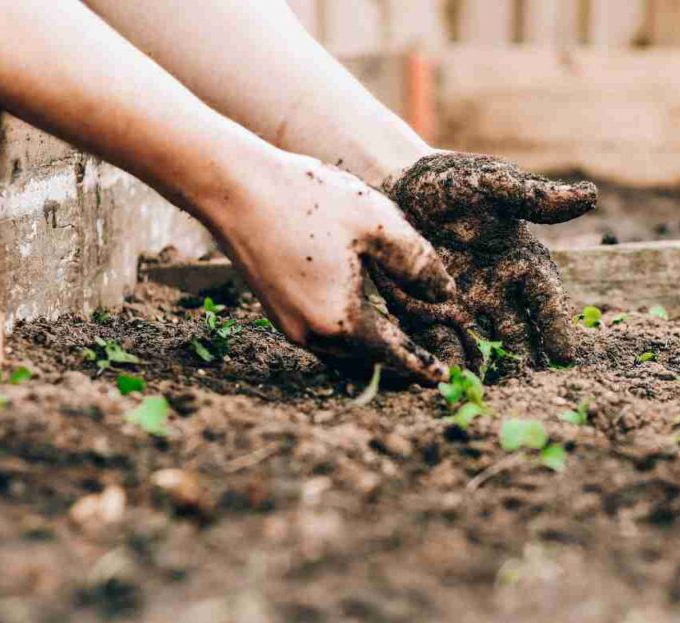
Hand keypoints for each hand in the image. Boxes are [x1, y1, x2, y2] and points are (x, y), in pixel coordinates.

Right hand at [203, 152, 454, 384]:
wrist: (233, 187)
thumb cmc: (308, 200)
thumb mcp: (378, 224)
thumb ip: (418, 263)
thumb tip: (446, 294)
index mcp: (342, 321)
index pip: (394, 354)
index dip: (422, 366)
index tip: (444, 379)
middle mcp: (312, 334)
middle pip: (367, 359)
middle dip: (398, 361)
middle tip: (428, 362)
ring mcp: (289, 325)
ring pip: (343, 350)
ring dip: (372, 348)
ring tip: (401, 339)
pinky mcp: (276, 309)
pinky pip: (322, 333)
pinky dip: (348, 332)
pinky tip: (362, 313)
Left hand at [378, 153, 596, 370]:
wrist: (398, 186)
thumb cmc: (453, 183)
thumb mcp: (493, 184)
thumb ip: (534, 197)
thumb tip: (589, 196)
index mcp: (522, 263)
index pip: (546, 300)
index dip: (556, 327)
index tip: (565, 356)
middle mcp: (498, 293)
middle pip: (519, 334)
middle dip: (526, 361)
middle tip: (533, 388)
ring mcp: (464, 308)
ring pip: (483, 346)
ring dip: (488, 369)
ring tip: (489, 392)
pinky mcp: (428, 315)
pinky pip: (441, 343)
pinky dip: (447, 361)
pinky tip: (449, 380)